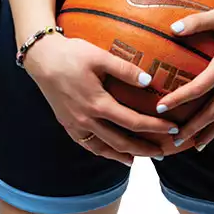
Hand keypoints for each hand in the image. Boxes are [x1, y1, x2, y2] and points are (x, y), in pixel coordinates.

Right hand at [22, 33, 180, 164]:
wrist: (40, 58)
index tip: (172, 129)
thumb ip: (125, 70)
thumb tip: (149, 80)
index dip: (155, 127)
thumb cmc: (71, 54)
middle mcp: (86, 119)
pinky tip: (111, 153)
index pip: (133, 122)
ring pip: (103, 148)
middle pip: (121, 142)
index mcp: (98, 104)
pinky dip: (102, 152)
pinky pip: (87, 145)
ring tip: (139, 159)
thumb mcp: (100, 57)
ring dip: (123, 155)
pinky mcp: (67, 124)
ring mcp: (75, 124)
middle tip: (163, 153)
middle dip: (144, 149)